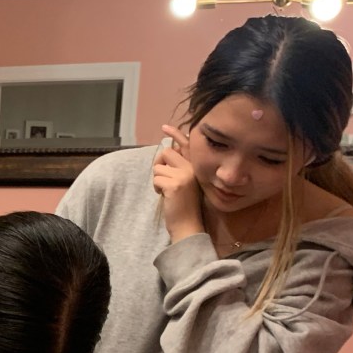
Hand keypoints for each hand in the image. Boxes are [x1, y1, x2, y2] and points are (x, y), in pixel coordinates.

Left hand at [153, 125, 203, 242]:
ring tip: (168, 191)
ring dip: (158, 180)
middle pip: (166, 153)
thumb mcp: (185, 183)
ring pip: (158, 167)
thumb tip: (165, 153)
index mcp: (197, 166)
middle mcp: (193, 167)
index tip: (165, 127)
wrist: (188, 225)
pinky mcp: (175, 184)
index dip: (175, 134)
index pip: (186, 145)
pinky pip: (156, 179)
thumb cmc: (184, 205)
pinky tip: (166, 196)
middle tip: (163, 180)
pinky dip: (156, 188)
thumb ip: (179, 168)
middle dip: (159, 166)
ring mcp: (184, 175)